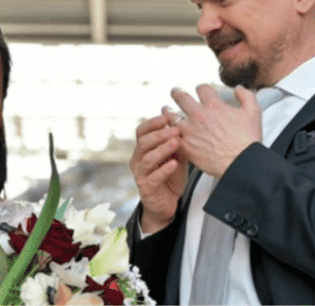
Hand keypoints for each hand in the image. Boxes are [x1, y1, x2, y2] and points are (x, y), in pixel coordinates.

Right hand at [129, 114, 187, 233]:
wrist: (168, 202)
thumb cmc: (170, 176)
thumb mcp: (175, 154)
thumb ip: (174, 137)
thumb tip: (171, 113)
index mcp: (143, 149)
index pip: (142, 131)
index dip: (153, 122)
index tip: (168, 116)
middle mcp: (138, 160)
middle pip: (143, 142)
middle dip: (160, 134)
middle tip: (175, 130)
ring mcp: (140, 174)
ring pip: (147, 158)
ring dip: (162, 149)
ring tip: (176, 143)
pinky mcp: (146, 188)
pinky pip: (154, 177)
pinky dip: (164, 169)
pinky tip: (174, 163)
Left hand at [169, 85, 260, 177]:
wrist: (241, 164)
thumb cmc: (248, 141)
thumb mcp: (253, 112)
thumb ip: (245, 96)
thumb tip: (237, 88)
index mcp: (214, 105)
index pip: (201, 88)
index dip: (201, 88)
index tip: (200, 91)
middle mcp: (199, 115)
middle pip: (181, 96)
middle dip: (177, 93)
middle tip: (175, 92)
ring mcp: (190, 130)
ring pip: (170, 115)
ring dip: (167, 111)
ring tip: (165, 109)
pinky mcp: (185, 146)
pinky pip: (169, 136)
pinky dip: (167, 132)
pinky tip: (167, 131)